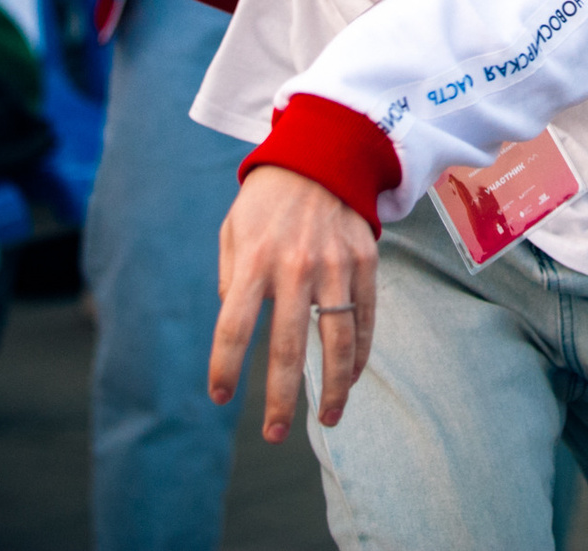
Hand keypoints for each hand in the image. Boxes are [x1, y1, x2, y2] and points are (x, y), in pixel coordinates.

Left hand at [210, 165, 379, 441]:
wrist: (322, 152)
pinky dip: (359, 355)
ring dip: (331, 388)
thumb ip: (231, 279)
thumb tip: (237, 327)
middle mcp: (294, 267)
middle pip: (286, 348)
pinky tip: (350, 379)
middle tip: (272, 434)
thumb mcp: (233, 230)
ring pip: (337, 342)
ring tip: (326, 419)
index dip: (225, 368)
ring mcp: (334, 266)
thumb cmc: (267, 198)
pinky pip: (366, 319)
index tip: (220, 397)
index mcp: (253, 260)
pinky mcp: (365, 262)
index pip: (233, 328)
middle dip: (278, 399)